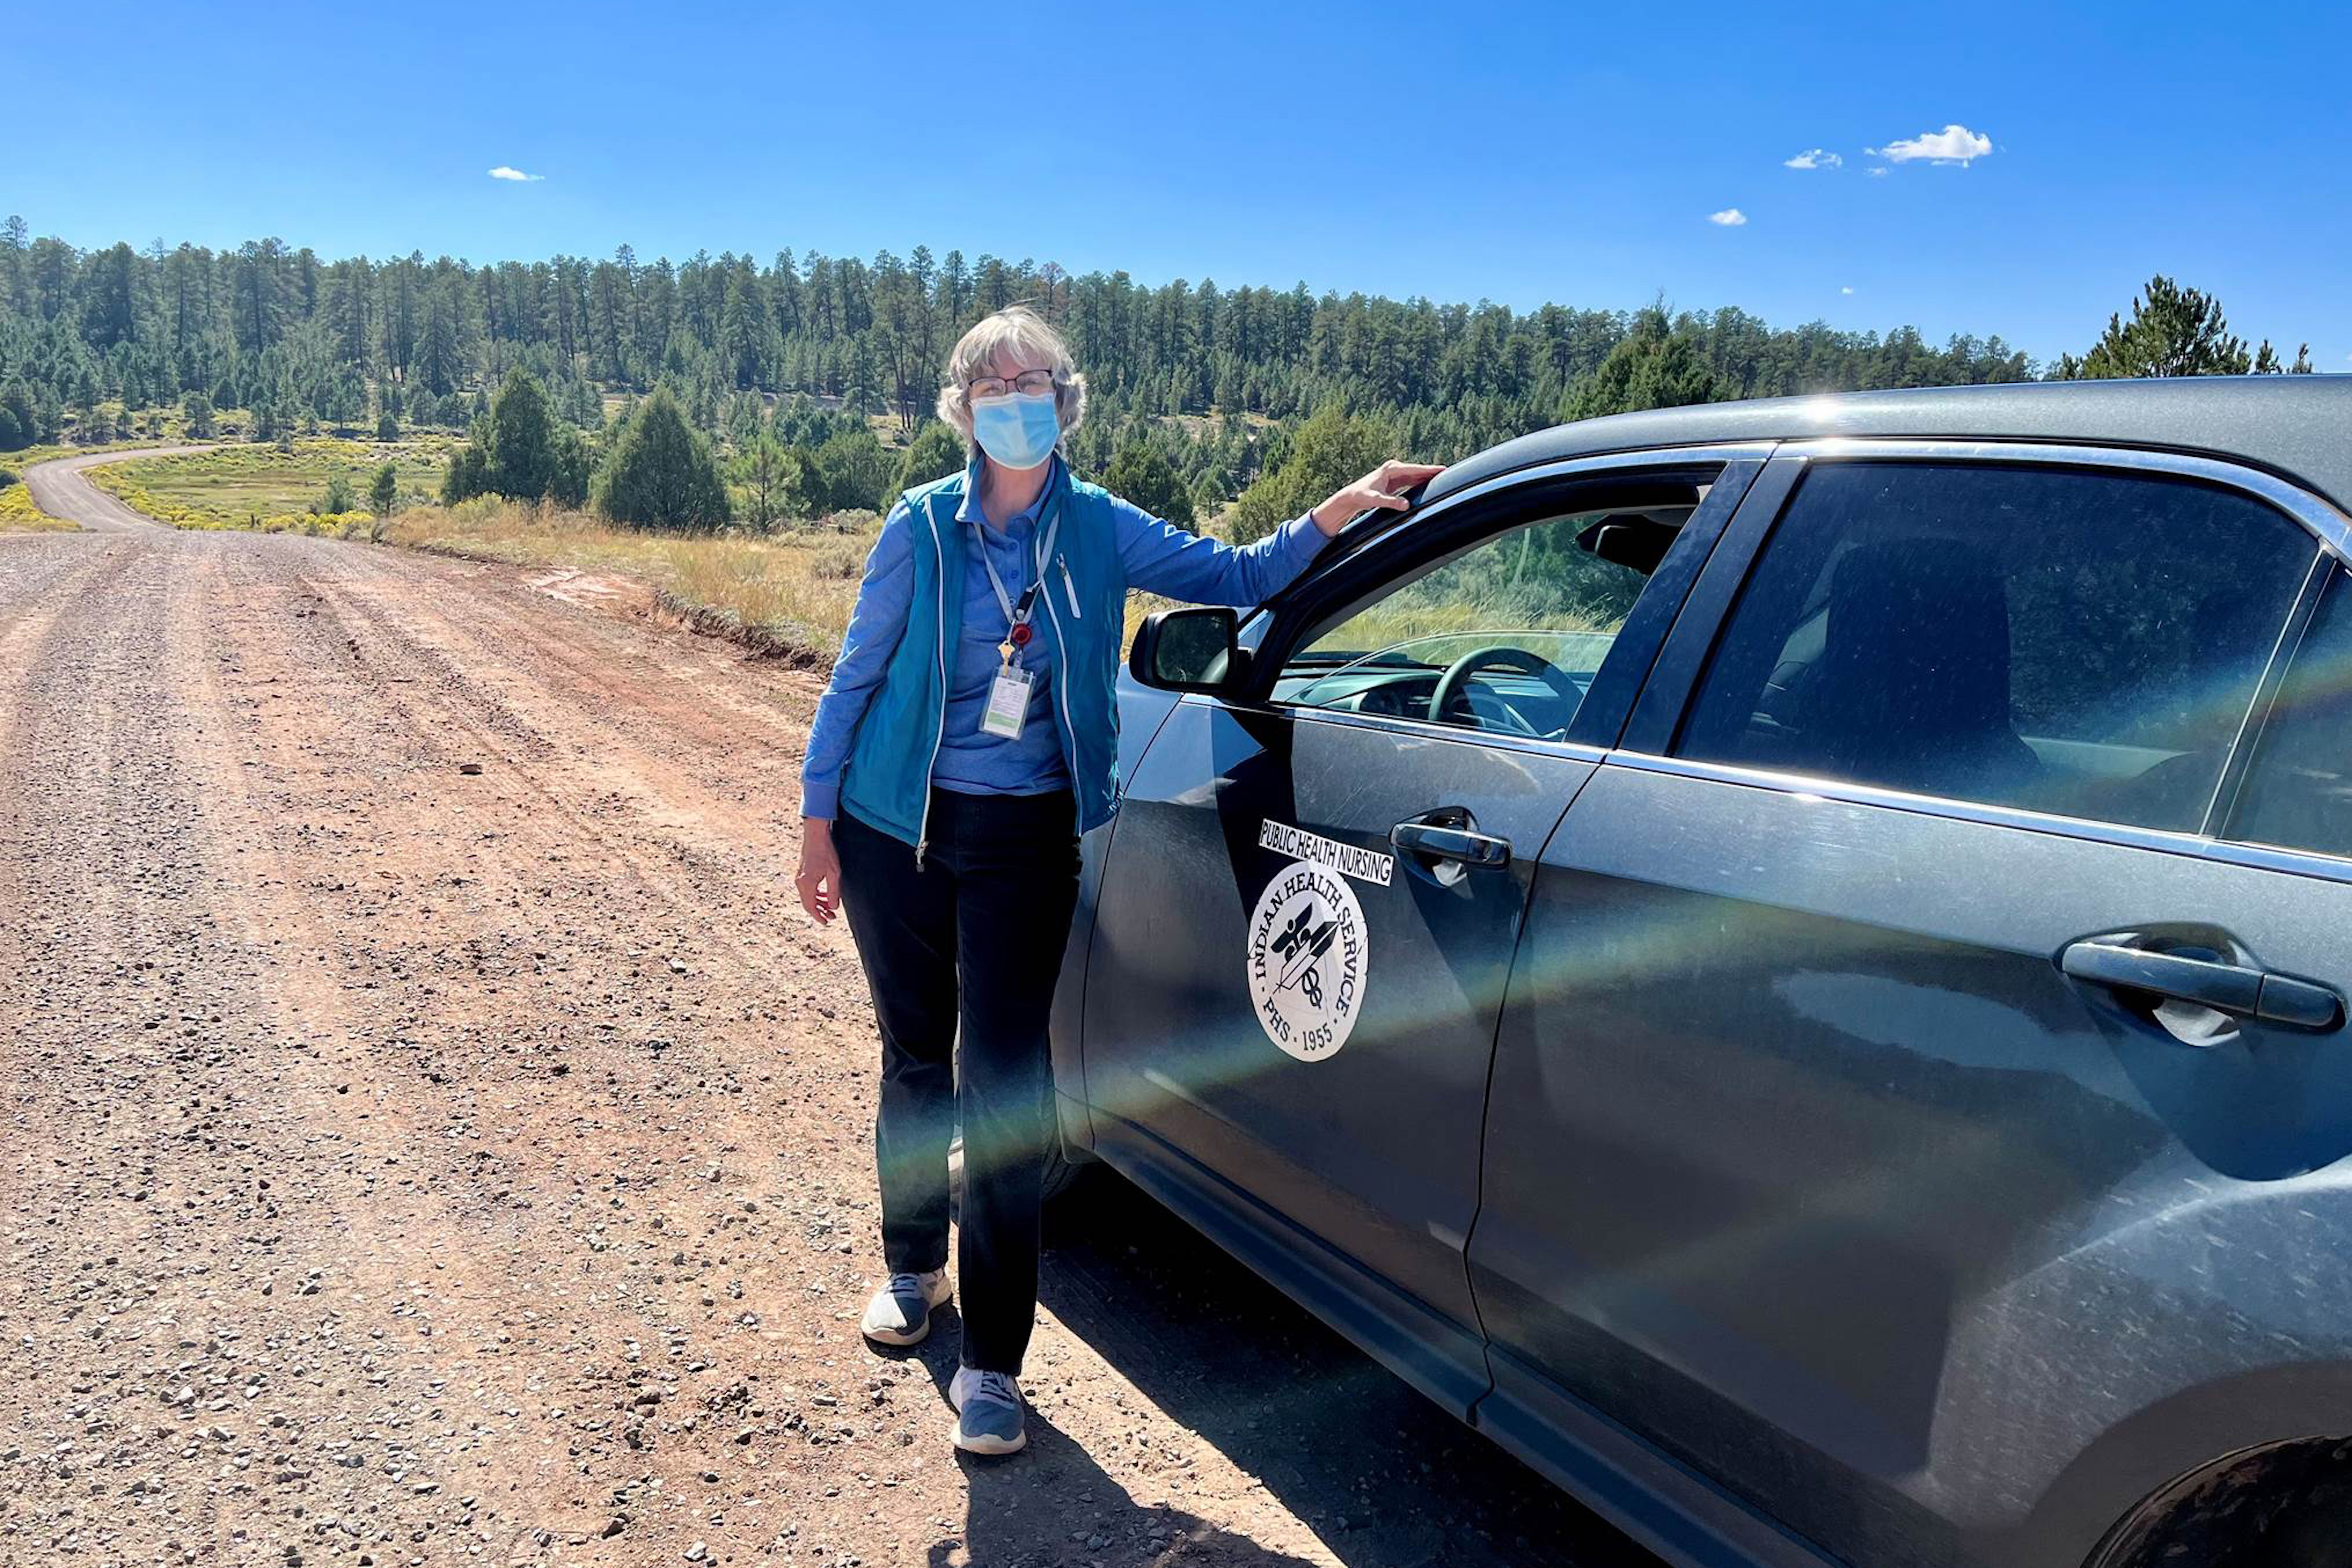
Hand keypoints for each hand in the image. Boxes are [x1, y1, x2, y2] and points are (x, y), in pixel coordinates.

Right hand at [797, 820, 841, 923]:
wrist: (815, 835)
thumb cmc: (826, 853)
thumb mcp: (834, 874)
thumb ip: (834, 892)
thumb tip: (833, 907)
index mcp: (806, 884)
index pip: (811, 906)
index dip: (818, 916)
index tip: (826, 922)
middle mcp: (800, 882)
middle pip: (808, 903)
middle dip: (820, 911)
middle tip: (831, 917)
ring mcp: (799, 877)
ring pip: (807, 896)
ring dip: (818, 903)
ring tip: (830, 907)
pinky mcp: (801, 873)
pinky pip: (807, 889)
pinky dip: (815, 894)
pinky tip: (824, 894)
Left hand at [1311, 460, 1445, 536]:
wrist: (1352, 496)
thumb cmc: (1362, 496)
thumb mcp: (1375, 500)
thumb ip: (1391, 502)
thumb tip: (1406, 505)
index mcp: (1391, 470)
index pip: (1414, 469)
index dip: (1428, 470)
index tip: (1442, 469)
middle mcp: (1394, 468)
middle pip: (1417, 470)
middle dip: (1432, 471)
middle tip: (1449, 472)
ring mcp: (1395, 473)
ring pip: (1416, 474)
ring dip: (1428, 476)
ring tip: (1444, 477)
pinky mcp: (1395, 480)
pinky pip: (1412, 480)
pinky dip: (1421, 480)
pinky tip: (1431, 483)